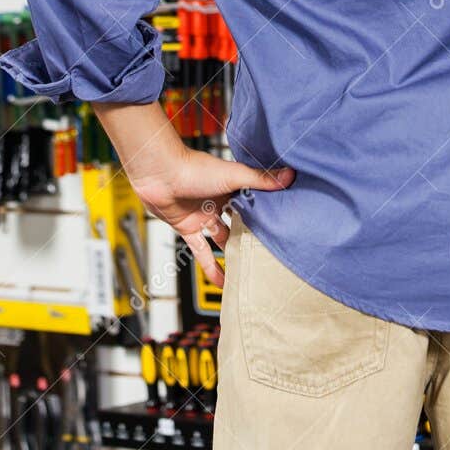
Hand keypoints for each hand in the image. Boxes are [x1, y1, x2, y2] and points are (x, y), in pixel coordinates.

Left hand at [133, 140, 294, 287]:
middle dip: (252, 235)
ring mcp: (203, 216)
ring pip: (222, 238)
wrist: (159, 173)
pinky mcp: (188, 228)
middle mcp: (218, 201)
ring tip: (249, 269)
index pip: (255, 201)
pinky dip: (211, 267)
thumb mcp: (234, 175)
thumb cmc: (194, 168)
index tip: (284, 225)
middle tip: (269, 252)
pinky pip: (202, 251)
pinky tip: (222, 282)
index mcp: (232, 185)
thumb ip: (261, 179)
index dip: (267, 213)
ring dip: (232, 253)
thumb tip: (290, 175)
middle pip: (239, 222)